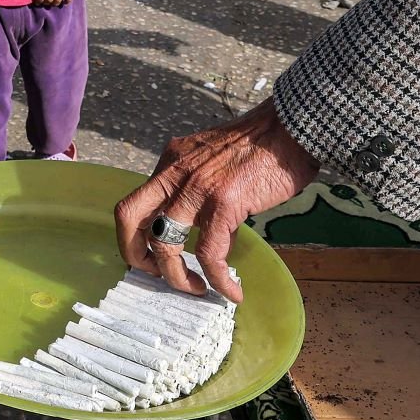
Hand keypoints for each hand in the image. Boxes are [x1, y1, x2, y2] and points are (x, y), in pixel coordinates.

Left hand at [114, 98, 318, 301]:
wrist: (290, 128)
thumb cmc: (261, 145)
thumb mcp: (213, 160)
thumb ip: (201, 191)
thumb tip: (210, 235)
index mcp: (170, 162)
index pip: (135, 201)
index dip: (133, 234)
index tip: (150, 256)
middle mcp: (174, 173)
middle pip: (129, 217)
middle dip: (134, 254)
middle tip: (155, 275)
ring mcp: (196, 188)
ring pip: (164, 242)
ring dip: (175, 276)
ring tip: (196, 289)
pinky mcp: (223, 204)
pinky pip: (209, 252)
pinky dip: (218, 279)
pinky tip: (232, 292)